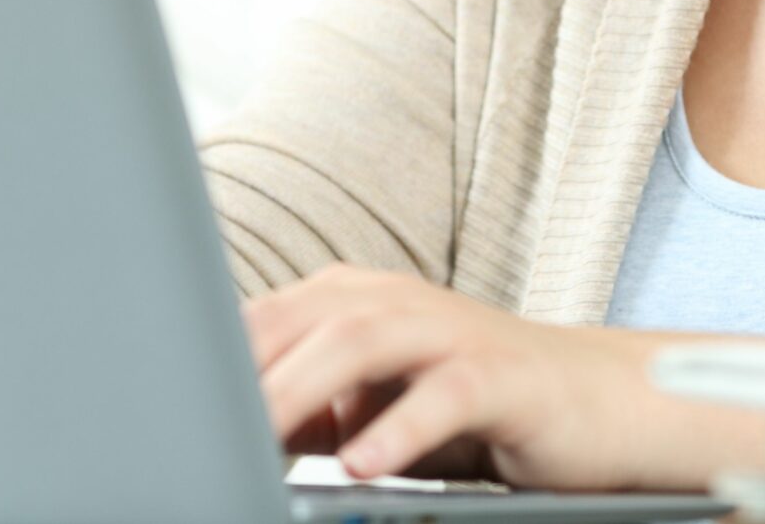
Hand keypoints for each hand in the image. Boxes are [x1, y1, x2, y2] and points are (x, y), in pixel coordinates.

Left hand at [242, 263, 764, 492]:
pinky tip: (365, 463)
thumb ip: (313, 410)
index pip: (268, 320)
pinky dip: (399, 427)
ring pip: (361, 343)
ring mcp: (451, 333)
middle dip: (248, 370)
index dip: (216, 358)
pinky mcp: (501, 376)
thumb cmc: (478, 406)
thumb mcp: (379, 406)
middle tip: (199, 424)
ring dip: (305, 390)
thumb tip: (233, 432)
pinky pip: (444, 395)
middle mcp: (398, 302)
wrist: (597, 404)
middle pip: (304, 322)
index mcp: (357, 301)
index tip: (167, 402)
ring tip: (263, 438)